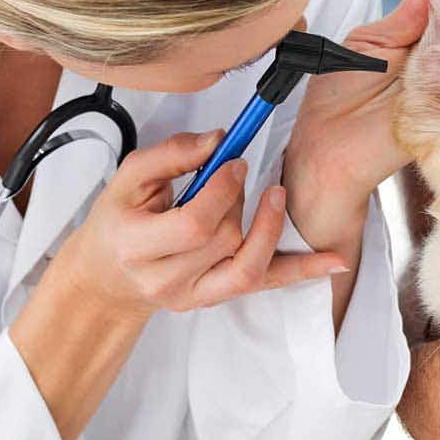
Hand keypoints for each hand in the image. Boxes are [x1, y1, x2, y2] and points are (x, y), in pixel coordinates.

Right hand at [45, 130, 346, 316]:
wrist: (105, 279)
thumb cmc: (116, 225)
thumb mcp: (127, 180)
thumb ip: (170, 154)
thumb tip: (218, 140)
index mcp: (138, 246)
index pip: (195, 224)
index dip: (222, 189)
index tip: (231, 161)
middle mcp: (167, 279)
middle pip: (224, 241)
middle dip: (238, 200)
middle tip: (237, 174)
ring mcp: (194, 295)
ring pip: (248, 268)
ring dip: (270, 228)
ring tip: (276, 197)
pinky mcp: (215, 298)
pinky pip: (265, 285)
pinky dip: (302, 271)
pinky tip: (334, 261)